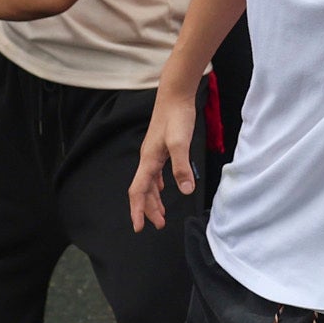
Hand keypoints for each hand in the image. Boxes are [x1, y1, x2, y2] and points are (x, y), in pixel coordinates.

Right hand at [129, 79, 201, 230]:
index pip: (138, 190)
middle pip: (143, 190)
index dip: (138, 210)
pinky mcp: (160, 148)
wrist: (175, 95)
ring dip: (154, 199)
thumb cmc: (177, 116)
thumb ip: (182, 166)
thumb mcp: (181, 142)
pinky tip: (164, 188)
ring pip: (149, 183)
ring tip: (162, 214)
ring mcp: (153, 153)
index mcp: (149, 160)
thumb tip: (185, 190)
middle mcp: (147, 159)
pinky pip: (155, 173)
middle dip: (149, 209)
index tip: (139, 227)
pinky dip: (158, 185)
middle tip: (159, 225)